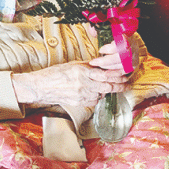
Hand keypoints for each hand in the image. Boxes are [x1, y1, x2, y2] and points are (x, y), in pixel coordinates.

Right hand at [12, 60, 129, 107]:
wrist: (41, 87)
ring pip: (101, 95)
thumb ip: (88, 66)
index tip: (124, 76)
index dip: (117, 76)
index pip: (105, 75)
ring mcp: (81, 95)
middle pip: (107, 87)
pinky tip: (96, 93)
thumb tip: (102, 66)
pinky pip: (93, 101)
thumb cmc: (55, 74)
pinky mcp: (78, 103)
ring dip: (107, 91)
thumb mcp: (73, 65)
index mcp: (82, 72)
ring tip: (112, 87)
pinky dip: (97, 97)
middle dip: (119, 86)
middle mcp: (83, 84)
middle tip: (126, 85)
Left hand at [88, 28, 139, 72]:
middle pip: (120, 58)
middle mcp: (133, 49)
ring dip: (108, 68)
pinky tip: (105, 74)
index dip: (110, 49)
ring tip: (97, 66)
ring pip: (121, 66)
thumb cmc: (118, 35)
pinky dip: (113, 74)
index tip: (100, 50)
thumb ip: (101, 29)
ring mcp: (133, 59)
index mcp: (128, 38)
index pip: (121, 44)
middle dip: (105, 61)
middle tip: (94, 62)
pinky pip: (123, 73)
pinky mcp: (132, 66)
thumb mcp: (110, 29)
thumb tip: (92, 32)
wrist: (129, 42)